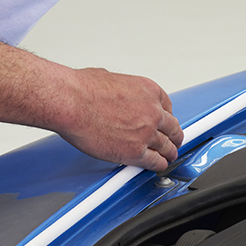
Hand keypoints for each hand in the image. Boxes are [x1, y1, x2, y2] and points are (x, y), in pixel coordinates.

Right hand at [58, 69, 183, 171]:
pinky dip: (158, 165)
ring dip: (169, 153)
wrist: (71, 102)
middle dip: (174, 136)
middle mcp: (153, 112)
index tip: (164, 124)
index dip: (166, 119)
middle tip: (174, 141)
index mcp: (150, 91)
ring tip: (169, 156)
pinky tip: (158, 166)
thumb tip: (119, 94)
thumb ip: (124, 91)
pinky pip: (155, 162)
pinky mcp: (135, 152)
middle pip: (172, 128)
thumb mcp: (112, 79)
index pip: (168, 108)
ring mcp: (146, 133)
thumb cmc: (83, 89)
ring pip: (167, 147)